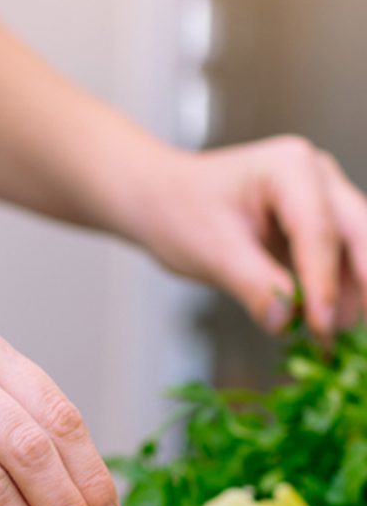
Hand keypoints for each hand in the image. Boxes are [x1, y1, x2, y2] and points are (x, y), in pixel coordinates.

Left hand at [131, 137, 366, 337]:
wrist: (159, 200)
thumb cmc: (178, 213)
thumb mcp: (211, 252)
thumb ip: (252, 285)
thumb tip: (285, 323)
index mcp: (289, 168)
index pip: (318, 231)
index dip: (323, 282)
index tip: (321, 325)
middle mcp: (316, 176)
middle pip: (356, 232)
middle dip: (361, 283)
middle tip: (352, 331)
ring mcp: (320, 197)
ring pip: (354, 246)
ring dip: (352, 291)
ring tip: (335, 337)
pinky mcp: (314, 223)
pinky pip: (336, 258)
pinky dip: (334, 290)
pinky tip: (327, 325)